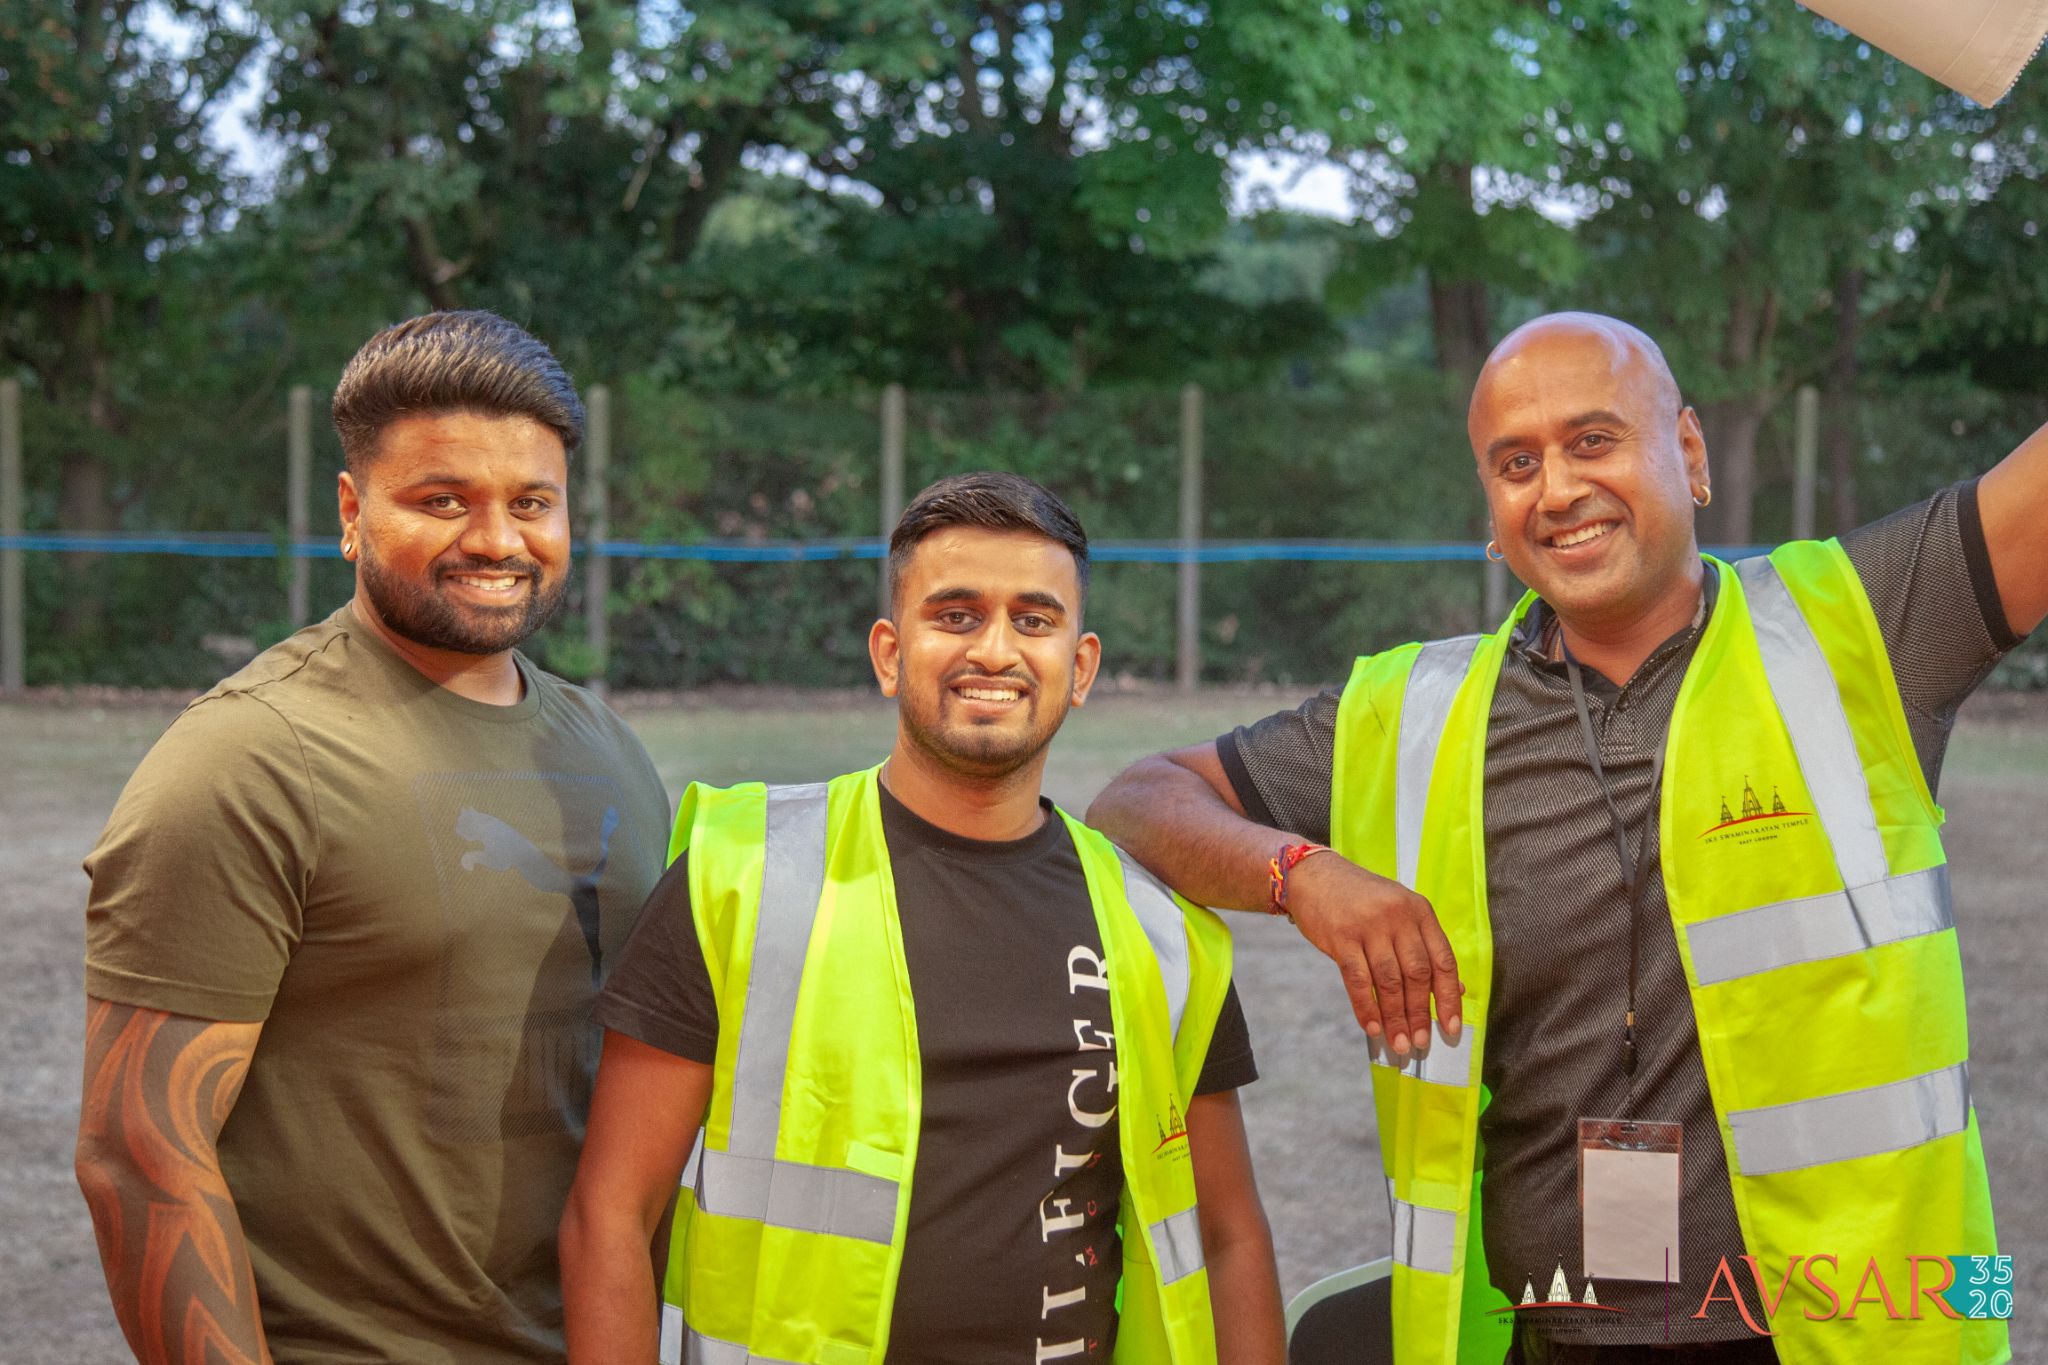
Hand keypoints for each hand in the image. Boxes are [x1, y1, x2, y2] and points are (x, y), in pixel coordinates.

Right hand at [1285, 853, 1462, 1055]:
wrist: (1313, 876)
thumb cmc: (1361, 899)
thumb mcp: (1399, 912)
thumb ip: (1424, 946)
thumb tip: (1457, 988)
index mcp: (1419, 911)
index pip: (1443, 960)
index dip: (1449, 997)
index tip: (1451, 1028)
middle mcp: (1398, 916)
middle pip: (1417, 974)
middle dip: (1420, 1014)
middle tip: (1420, 1043)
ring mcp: (1369, 926)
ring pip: (1389, 981)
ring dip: (1395, 1017)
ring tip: (1399, 1043)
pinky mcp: (1341, 936)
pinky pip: (1358, 980)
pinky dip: (1367, 1007)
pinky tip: (1372, 1027)